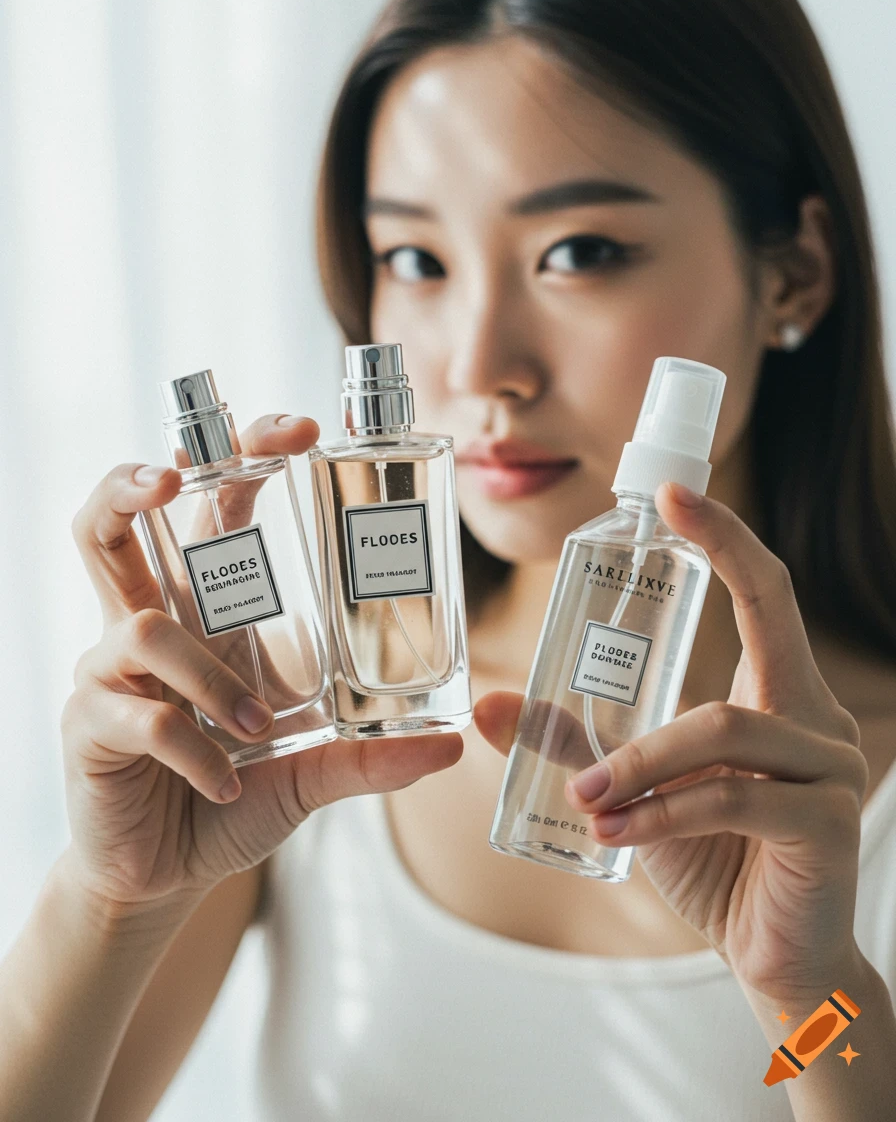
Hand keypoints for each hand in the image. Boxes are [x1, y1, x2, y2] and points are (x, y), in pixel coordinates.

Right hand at [67, 414, 461, 912]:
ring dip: (210, 677)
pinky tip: (223, 786)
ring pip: (142, 624)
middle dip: (135, 480)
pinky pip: (143, 718)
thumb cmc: (231, 799)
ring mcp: (111, 671)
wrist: (167, 873)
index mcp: (206, 611)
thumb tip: (451, 746)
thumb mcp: (312, 770)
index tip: (303, 432)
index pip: (211, 507)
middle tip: (177, 474)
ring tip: (256, 730)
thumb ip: (371, 755)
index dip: (243, 454)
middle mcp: (152, 622)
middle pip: (111, 521)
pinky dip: (195, 752)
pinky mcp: (89, 724)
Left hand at [476, 481, 867, 1003]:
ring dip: (638, 759)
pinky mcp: (823, 825)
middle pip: (767, 621)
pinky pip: (727, 798)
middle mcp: (816, 719)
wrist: (774, 958)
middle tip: (656, 522)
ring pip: (720, 727)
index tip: (675, 492)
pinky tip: (613, 834)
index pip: (766, 596)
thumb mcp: (634, 792)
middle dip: (721, 555)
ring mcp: (829, 769)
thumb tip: (488, 706)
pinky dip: (658, 813)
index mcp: (780, 698)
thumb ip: (574, 744)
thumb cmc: (712, 862)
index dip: (727, 537)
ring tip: (584, 797)